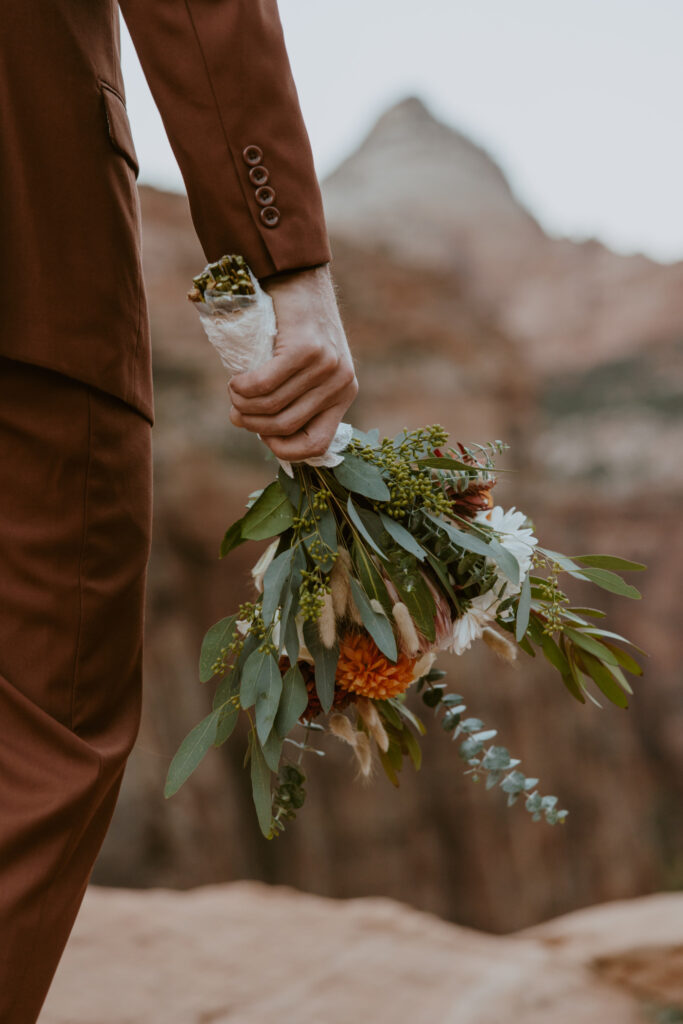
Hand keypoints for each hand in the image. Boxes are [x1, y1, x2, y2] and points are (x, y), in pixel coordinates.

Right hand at [228, 263, 357, 461]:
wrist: (298, 277)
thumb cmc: (294, 326)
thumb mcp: (306, 368)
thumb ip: (296, 397)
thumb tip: (265, 432)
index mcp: (344, 394)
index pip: (317, 445)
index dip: (284, 449)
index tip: (263, 435)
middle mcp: (341, 383)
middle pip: (287, 426)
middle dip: (253, 424)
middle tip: (236, 411)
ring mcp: (326, 366)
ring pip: (273, 407)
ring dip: (243, 406)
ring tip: (234, 394)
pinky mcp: (306, 350)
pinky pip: (265, 385)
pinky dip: (243, 389)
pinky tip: (236, 382)